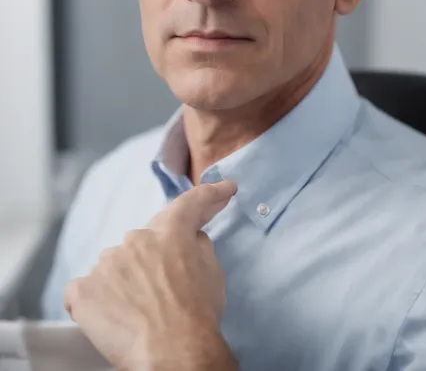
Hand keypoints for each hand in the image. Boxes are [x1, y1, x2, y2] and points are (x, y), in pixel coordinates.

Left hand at [63, 179, 238, 370]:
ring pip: (115, 264)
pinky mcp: (82, 291)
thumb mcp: (213, 272)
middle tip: (166, 288)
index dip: (209, 195)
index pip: (189, 204)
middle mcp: (135, 239)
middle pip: (144, 240)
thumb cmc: (198, 317)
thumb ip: (200, 244)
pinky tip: (112, 316)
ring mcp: (105, 264)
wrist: (174, 355)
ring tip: (140, 310)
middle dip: (155, 257)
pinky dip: (97, 299)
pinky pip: (86, 289)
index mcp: (170, 232)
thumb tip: (190, 237)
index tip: (224, 190)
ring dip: (126, 278)